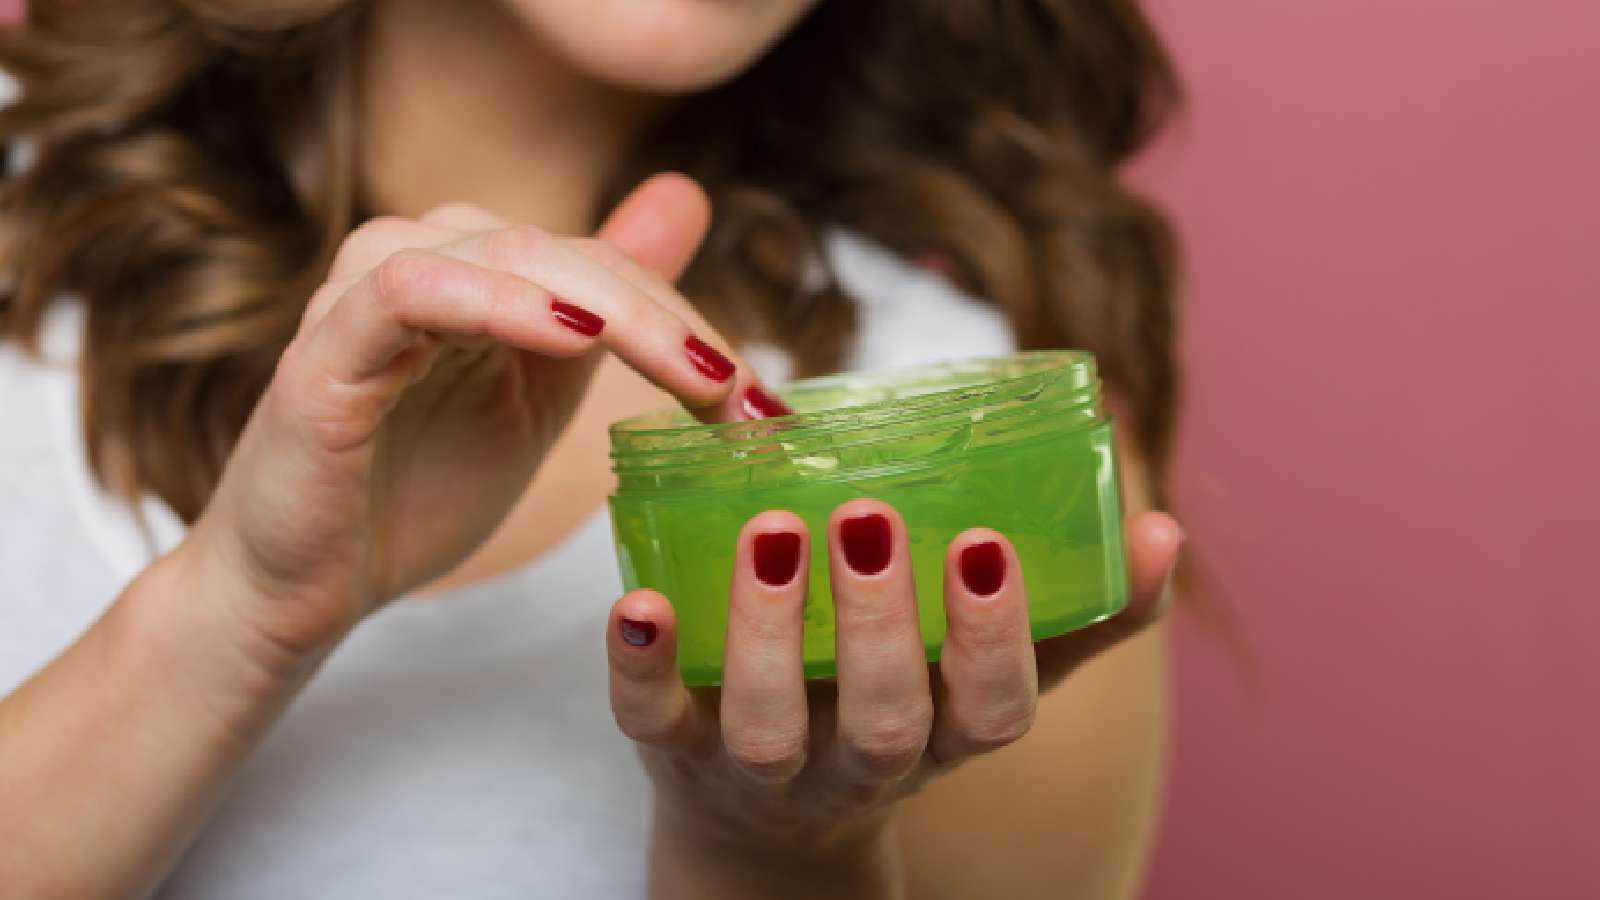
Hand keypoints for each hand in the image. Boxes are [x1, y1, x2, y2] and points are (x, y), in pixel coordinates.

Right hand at [177, 174, 764, 666]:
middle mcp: (423, 260)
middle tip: (743, 398)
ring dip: (610, 307)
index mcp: (477, 273)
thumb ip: (604, 309)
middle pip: (568, 253)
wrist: (304, 588)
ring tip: (687, 372)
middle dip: (670, 324)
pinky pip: (412, 289)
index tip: (764, 406)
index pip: (604, 266)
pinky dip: (497, 300)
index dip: (690, 323)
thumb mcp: (540, 397)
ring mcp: (367, 294)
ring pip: (506, 253)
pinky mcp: (326, 346)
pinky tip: (572, 336)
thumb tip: (685, 205)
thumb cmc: (416, 492)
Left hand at [606, 499, 1182, 867]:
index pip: (991, 709)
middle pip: (884, 722)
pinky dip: (639, 666)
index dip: (993, 639)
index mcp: (941, 734)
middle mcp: (856, 762)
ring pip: (768, 725)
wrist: (766, 827)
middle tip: (869, 519)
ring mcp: (760, 764)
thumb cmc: (895, 714)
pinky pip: (648, 722)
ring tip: (773, 531)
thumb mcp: (983, 684)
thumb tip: (1164, 530)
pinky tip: (637, 600)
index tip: (984, 546)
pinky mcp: (673, 750)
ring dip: (768, 632)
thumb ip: (1079, 615)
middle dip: (881, 626)